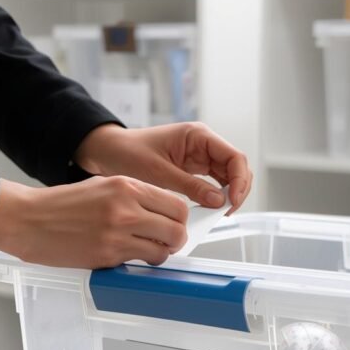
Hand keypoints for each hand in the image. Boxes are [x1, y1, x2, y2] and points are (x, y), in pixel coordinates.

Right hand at [0, 175, 187, 268]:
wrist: (30, 220)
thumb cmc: (62, 205)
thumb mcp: (102, 186)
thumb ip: (134, 197)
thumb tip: (161, 212)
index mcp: (126, 186)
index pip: (176, 204)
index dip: (180, 219)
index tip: (174, 224)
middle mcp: (126, 207)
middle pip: (176, 228)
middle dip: (176, 239)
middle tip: (167, 242)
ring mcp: (118, 233)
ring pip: (163, 250)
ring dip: (160, 254)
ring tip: (147, 251)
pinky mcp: (108, 255)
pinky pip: (140, 262)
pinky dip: (141, 262)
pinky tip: (129, 256)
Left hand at [74, 122, 252, 209]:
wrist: (110, 152)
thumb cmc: (129, 153)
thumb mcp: (159, 173)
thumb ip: (190, 186)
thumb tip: (218, 200)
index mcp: (198, 136)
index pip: (234, 156)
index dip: (240, 180)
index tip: (233, 201)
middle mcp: (203, 144)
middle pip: (236, 168)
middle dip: (237, 190)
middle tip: (227, 211)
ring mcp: (199, 157)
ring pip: (228, 177)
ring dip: (228, 195)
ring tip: (218, 213)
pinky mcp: (193, 170)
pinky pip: (213, 184)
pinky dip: (215, 197)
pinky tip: (209, 209)